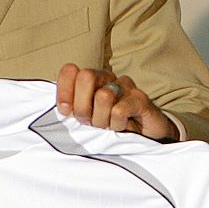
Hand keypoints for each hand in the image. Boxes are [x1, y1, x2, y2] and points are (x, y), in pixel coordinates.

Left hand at [56, 63, 179, 140]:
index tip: (65, 110)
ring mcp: (125, 86)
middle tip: (89, 122)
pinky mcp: (140, 98)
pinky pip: (119, 111)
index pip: (70, 71)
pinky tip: (122, 127)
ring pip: (103, 96)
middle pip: (86, 77)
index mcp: (91, 79)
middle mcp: (107, 78)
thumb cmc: (110, 125)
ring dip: (101, 120)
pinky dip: (116, 124)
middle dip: (83, 106)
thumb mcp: (87, 117)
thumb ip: (74, 108)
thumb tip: (63, 107)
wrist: (145, 136)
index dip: (64, 90)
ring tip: (108, 127)